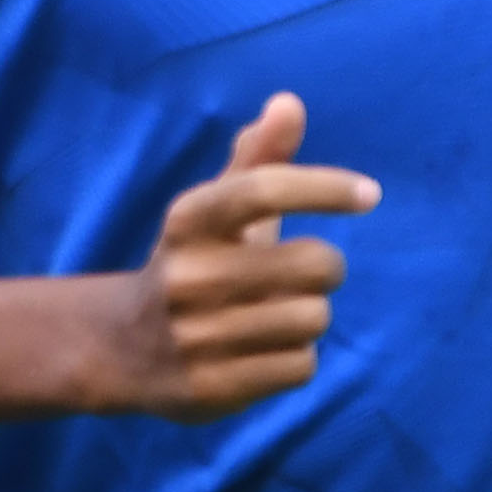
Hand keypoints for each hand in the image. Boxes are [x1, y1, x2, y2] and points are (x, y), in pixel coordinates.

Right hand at [108, 96, 379, 420]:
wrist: (121, 348)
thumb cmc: (192, 265)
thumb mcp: (213, 211)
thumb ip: (257, 159)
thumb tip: (289, 103)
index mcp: (188, 221)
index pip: (263, 189)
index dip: (324, 186)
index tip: (370, 194)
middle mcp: (186, 276)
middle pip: (317, 264)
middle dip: (324, 270)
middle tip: (300, 276)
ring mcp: (195, 335)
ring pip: (313, 319)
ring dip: (308, 318)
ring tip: (271, 317)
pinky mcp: (209, 388)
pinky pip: (300, 366)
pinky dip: (294, 360)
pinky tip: (261, 353)